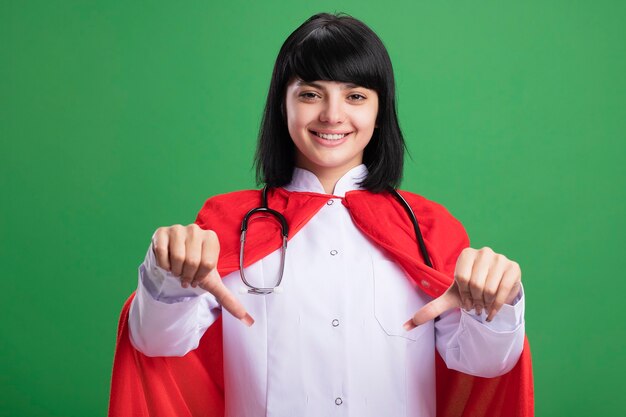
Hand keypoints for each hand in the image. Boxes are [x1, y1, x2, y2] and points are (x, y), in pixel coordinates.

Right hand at [151, 224, 253, 326]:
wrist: (174, 261)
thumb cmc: (195, 269)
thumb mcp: (212, 282)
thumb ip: (229, 299)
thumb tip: (248, 321)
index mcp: (212, 238)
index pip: (208, 264)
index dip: (199, 277)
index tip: (197, 277)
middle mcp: (196, 229)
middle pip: (192, 261)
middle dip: (187, 275)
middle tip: (185, 275)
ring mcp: (178, 229)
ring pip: (177, 258)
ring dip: (175, 271)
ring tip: (176, 269)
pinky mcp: (161, 232)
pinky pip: (162, 252)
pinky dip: (163, 265)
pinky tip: (167, 263)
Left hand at [404, 247, 520, 329]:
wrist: (496, 290)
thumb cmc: (471, 291)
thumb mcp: (451, 298)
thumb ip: (430, 309)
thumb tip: (406, 326)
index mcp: (466, 254)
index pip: (461, 279)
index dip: (463, 295)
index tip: (466, 299)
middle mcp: (484, 252)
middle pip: (476, 284)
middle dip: (475, 300)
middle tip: (476, 304)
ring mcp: (501, 258)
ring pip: (490, 288)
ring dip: (486, 303)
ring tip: (484, 304)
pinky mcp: (514, 267)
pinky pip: (504, 290)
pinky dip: (497, 306)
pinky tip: (493, 311)